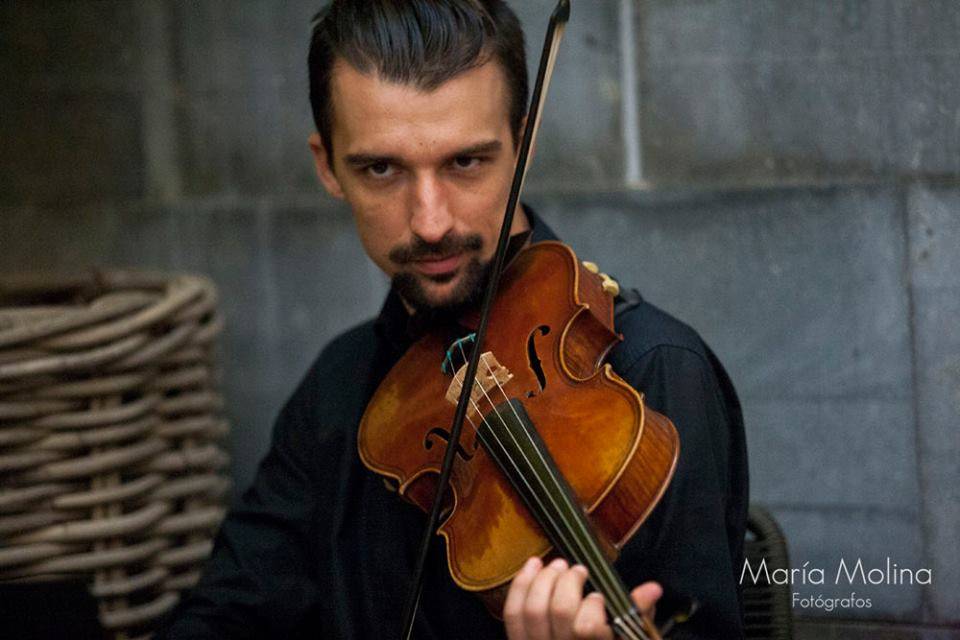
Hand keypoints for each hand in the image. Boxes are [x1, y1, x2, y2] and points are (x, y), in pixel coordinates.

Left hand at [503, 556, 661, 639]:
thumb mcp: (629, 635)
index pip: (586, 629)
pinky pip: (513, 614)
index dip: (592, 606)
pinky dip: (521, 585)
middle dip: (568, 583)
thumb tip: (653, 588)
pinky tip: (534, 566)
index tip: (599, 595)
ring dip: (544, 580)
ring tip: (558, 565)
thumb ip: (638, 613)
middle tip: (578, 570)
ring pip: (532, 610)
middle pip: (558, 612)